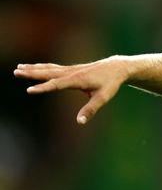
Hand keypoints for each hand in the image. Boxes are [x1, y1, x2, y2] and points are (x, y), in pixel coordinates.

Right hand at [14, 57, 128, 124]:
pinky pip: (53, 68)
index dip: (43, 88)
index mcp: (78, 80)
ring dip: (33, 68)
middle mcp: (71, 72)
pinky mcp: (71, 69)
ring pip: (48, 69)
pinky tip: (32, 67)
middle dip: (32, 73)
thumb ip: (91, 110)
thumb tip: (80, 122)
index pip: (57, 84)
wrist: (116, 68)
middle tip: (16, 72)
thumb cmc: (110, 83)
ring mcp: (70, 69)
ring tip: (18, 68)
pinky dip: (41, 67)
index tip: (30, 90)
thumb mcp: (103, 97)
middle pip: (48, 73)